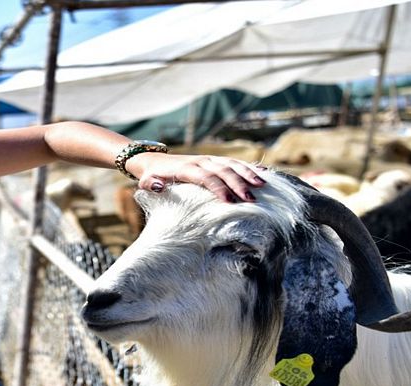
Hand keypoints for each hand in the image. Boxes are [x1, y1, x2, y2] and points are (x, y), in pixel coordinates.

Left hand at [127, 153, 266, 202]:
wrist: (153, 160)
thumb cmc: (151, 176)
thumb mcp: (147, 182)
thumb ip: (151, 184)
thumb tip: (159, 185)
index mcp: (186, 169)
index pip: (206, 178)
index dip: (219, 189)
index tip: (230, 202)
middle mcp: (200, 161)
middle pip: (223, 171)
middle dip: (238, 184)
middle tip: (252, 199)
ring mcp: (208, 159)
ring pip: (231, 164)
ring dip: (247, 174)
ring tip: (262, 186)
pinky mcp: (213, 160)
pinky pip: (233, 162)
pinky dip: (248, 167)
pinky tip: (263, 173)